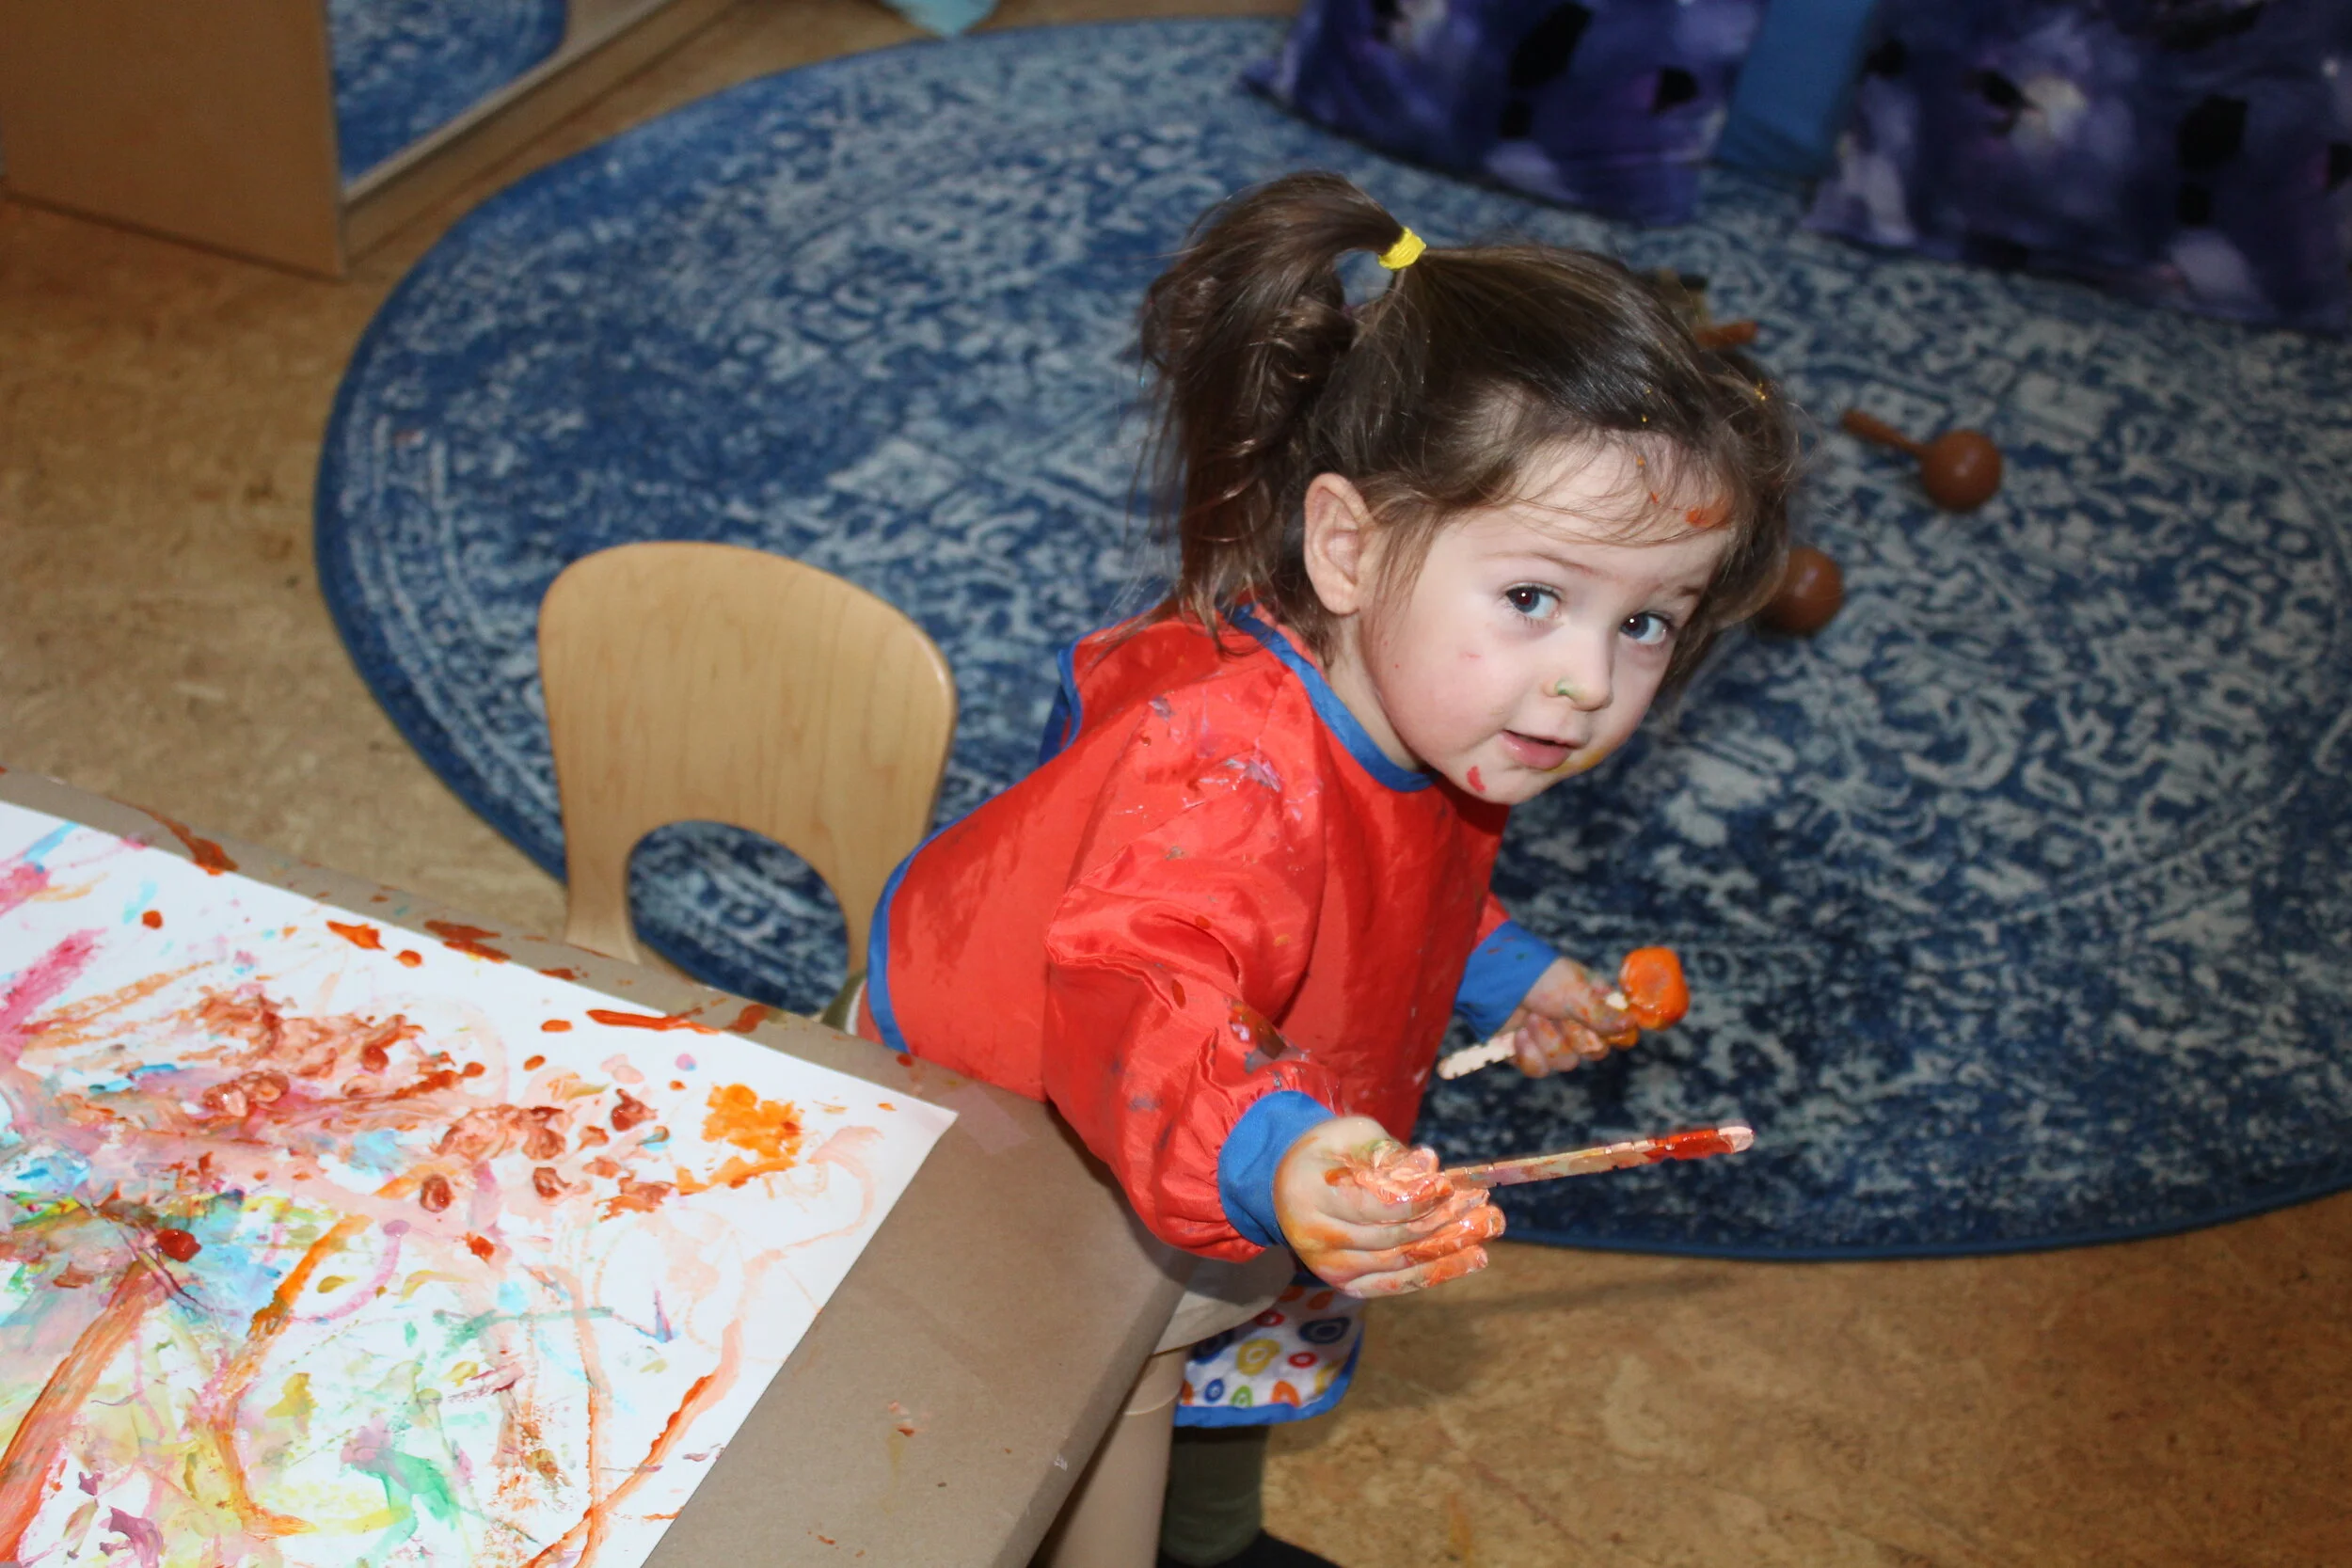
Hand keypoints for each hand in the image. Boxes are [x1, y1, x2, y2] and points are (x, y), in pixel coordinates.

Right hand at [1272, 1116, 1502, 1296]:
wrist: (1288, 1186)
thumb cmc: (1329, 1152)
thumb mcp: (1352, 1135)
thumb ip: (1389, 1152)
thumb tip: (1428, 1166)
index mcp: (1311, 1195)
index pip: (1372, 1205)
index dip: (1413, 1198)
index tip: (1448, 1184)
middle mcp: (1317, 1239)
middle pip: (1393, 1236)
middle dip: (1443, 1219)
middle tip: (1483, 1203)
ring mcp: (1332, 1269)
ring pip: (1402, 1261)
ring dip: (1452, 1245)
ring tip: (1490, 1226)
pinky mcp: (1349, 1285)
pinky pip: (1400, 1282)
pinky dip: (1440, 1272)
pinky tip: (1475, 1258)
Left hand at [1499, 956, 1637, 1077]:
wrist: (1493, 980)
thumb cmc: (1538, 976)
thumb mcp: (1573, 990)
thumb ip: (1601, 1013)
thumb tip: (1631, 1025)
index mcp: (1595, 1006)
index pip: (1620, 1035)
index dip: (1610, 1035)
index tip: (1597, 1025)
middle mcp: (1578, 1026)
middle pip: (1592, 1053)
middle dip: (1570, 1032)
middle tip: (1552, 1010)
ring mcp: (1553, 1042)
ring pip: (1565, 1063)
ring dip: (1545, 1039)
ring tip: (1532, 1016)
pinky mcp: (1528, 1054)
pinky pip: (1539, 1070)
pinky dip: (1528, 1053)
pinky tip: (1519, 1035)